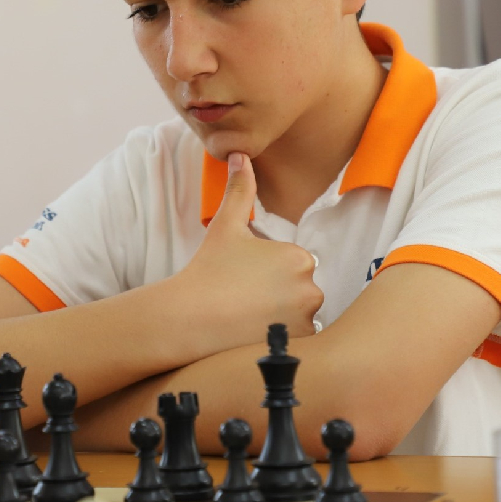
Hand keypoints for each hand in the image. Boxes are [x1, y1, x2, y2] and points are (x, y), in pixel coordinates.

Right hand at [178, 152, 323, 356]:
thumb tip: (240, 155)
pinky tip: (255, 334)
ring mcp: (307, 320)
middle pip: (300, 290)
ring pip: (300, 315)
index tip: (245, 278)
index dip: (268, 271)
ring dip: (282, 317)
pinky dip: (282, 338)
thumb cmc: (208, 269)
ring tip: (249, 319)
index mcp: (299, 256)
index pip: (293, 263)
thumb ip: (240, 190)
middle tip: (245, 299)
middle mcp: (311, 287)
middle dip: (279, 294)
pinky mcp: (298, 346)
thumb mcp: (225, 225)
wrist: (189, 318)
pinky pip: (299, 341)